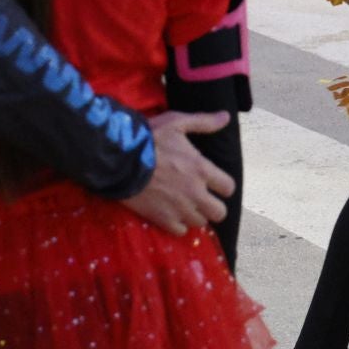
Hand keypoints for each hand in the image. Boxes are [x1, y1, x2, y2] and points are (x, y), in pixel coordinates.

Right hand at [122, 110, 235, 234]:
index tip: (215, 183)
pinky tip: (172, 213)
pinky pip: (180, 231)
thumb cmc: (150, 139)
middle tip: (203, 199)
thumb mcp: (177, 123)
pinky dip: (178, 224)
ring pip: (200, 222)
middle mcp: (195, 193)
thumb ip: (204, 122)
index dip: (224, 186)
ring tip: (186, 205)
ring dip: (195, 214)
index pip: (228, 188)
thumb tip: (226, 117)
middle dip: (213, 206)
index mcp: (201, 169)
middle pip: (220, 212)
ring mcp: (179, 209)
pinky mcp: (162, 219)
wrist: (120, 160)